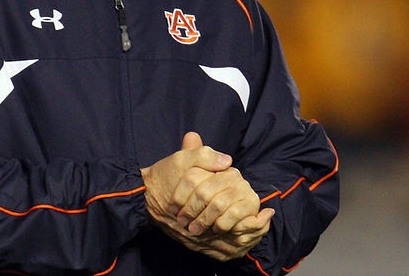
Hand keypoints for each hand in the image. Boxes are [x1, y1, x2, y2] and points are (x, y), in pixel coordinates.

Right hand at [141, 132, 273, 259]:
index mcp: (199, 205)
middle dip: (253, 232)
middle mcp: (197, 226)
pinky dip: (231, 251)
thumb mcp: (180, 159)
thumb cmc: (163, 176)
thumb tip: (227, 160)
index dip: (252, 216)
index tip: (267, 210)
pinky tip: (241, 244)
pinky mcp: (190, 242)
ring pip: (225, 248)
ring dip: (245, 243)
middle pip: (232, 237)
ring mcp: (194, 237)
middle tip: (266, 223)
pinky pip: (215, 253)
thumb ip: (204, 156)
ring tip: (259, 234)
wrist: (141, 195)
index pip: (232, 217)